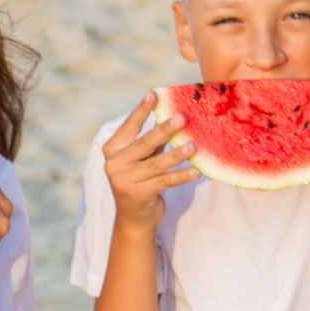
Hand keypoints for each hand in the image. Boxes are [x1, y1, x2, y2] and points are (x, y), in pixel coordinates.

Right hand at [101, 92, 200, 228]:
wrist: (134, 216)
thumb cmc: (141, 179)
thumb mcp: (143, 157)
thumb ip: (152, 139)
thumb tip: (174, 114)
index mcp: (113, 149)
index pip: (129, 127)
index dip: (141, 110)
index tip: (154, 94)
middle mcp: (114, 164)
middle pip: (143, 144)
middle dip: (164, 130)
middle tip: (182, 118)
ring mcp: (123, 181)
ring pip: (155, 164)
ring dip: (176, 154)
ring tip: (194, 145)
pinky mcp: (137, 195)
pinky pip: (164, 182)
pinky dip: (181, 177)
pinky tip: (196, 172)